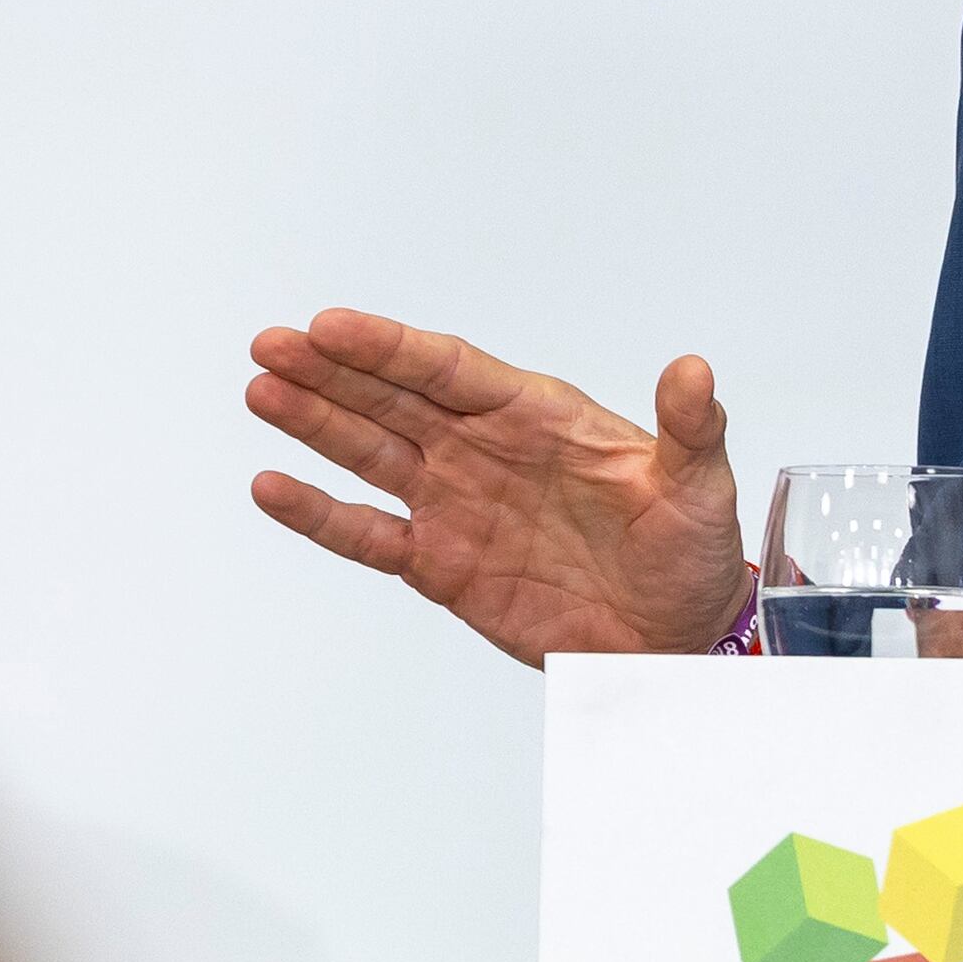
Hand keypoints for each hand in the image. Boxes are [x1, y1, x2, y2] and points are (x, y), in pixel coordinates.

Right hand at [242, 308, 749, 665]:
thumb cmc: (689, 549)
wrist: (675, 635)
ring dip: (315, 425)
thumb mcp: (700, 484)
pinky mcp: (441, 564)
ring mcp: (456, 505)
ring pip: (370, 454)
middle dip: (332, 373)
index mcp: (538, 417)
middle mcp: (484, 450)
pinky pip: (369, 534)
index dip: (391, 348)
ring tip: (262, 391)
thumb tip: (693, 371)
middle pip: (395, 401)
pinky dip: (320, 514)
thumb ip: (690, 427)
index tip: (333, 326)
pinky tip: (273, 488)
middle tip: (273, 345)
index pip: (452, 370)